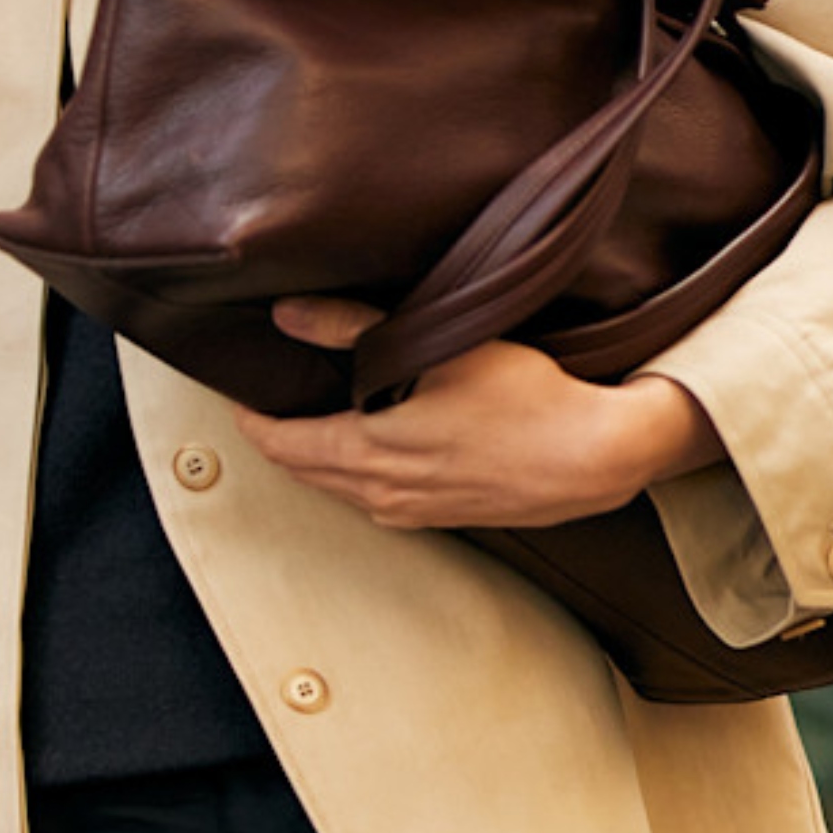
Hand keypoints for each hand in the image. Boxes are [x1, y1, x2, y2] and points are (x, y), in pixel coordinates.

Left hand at [235, 298, 723, 529]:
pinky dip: (355, 476)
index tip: (237, 398)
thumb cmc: (526, 399)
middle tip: (262, 408)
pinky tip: (370, 451)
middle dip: (278, 441)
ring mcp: (415, 512)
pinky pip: (377, 500)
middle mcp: (384, 494)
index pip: (286, 444)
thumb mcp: (437, 347)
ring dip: (316, 461)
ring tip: (307, 425)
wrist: (595, 459)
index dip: (255, 421)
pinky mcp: (443, 518)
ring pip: (341, 489)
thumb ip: (355, 328)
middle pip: (306, 472)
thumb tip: (288, 313)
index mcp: (372, 454)